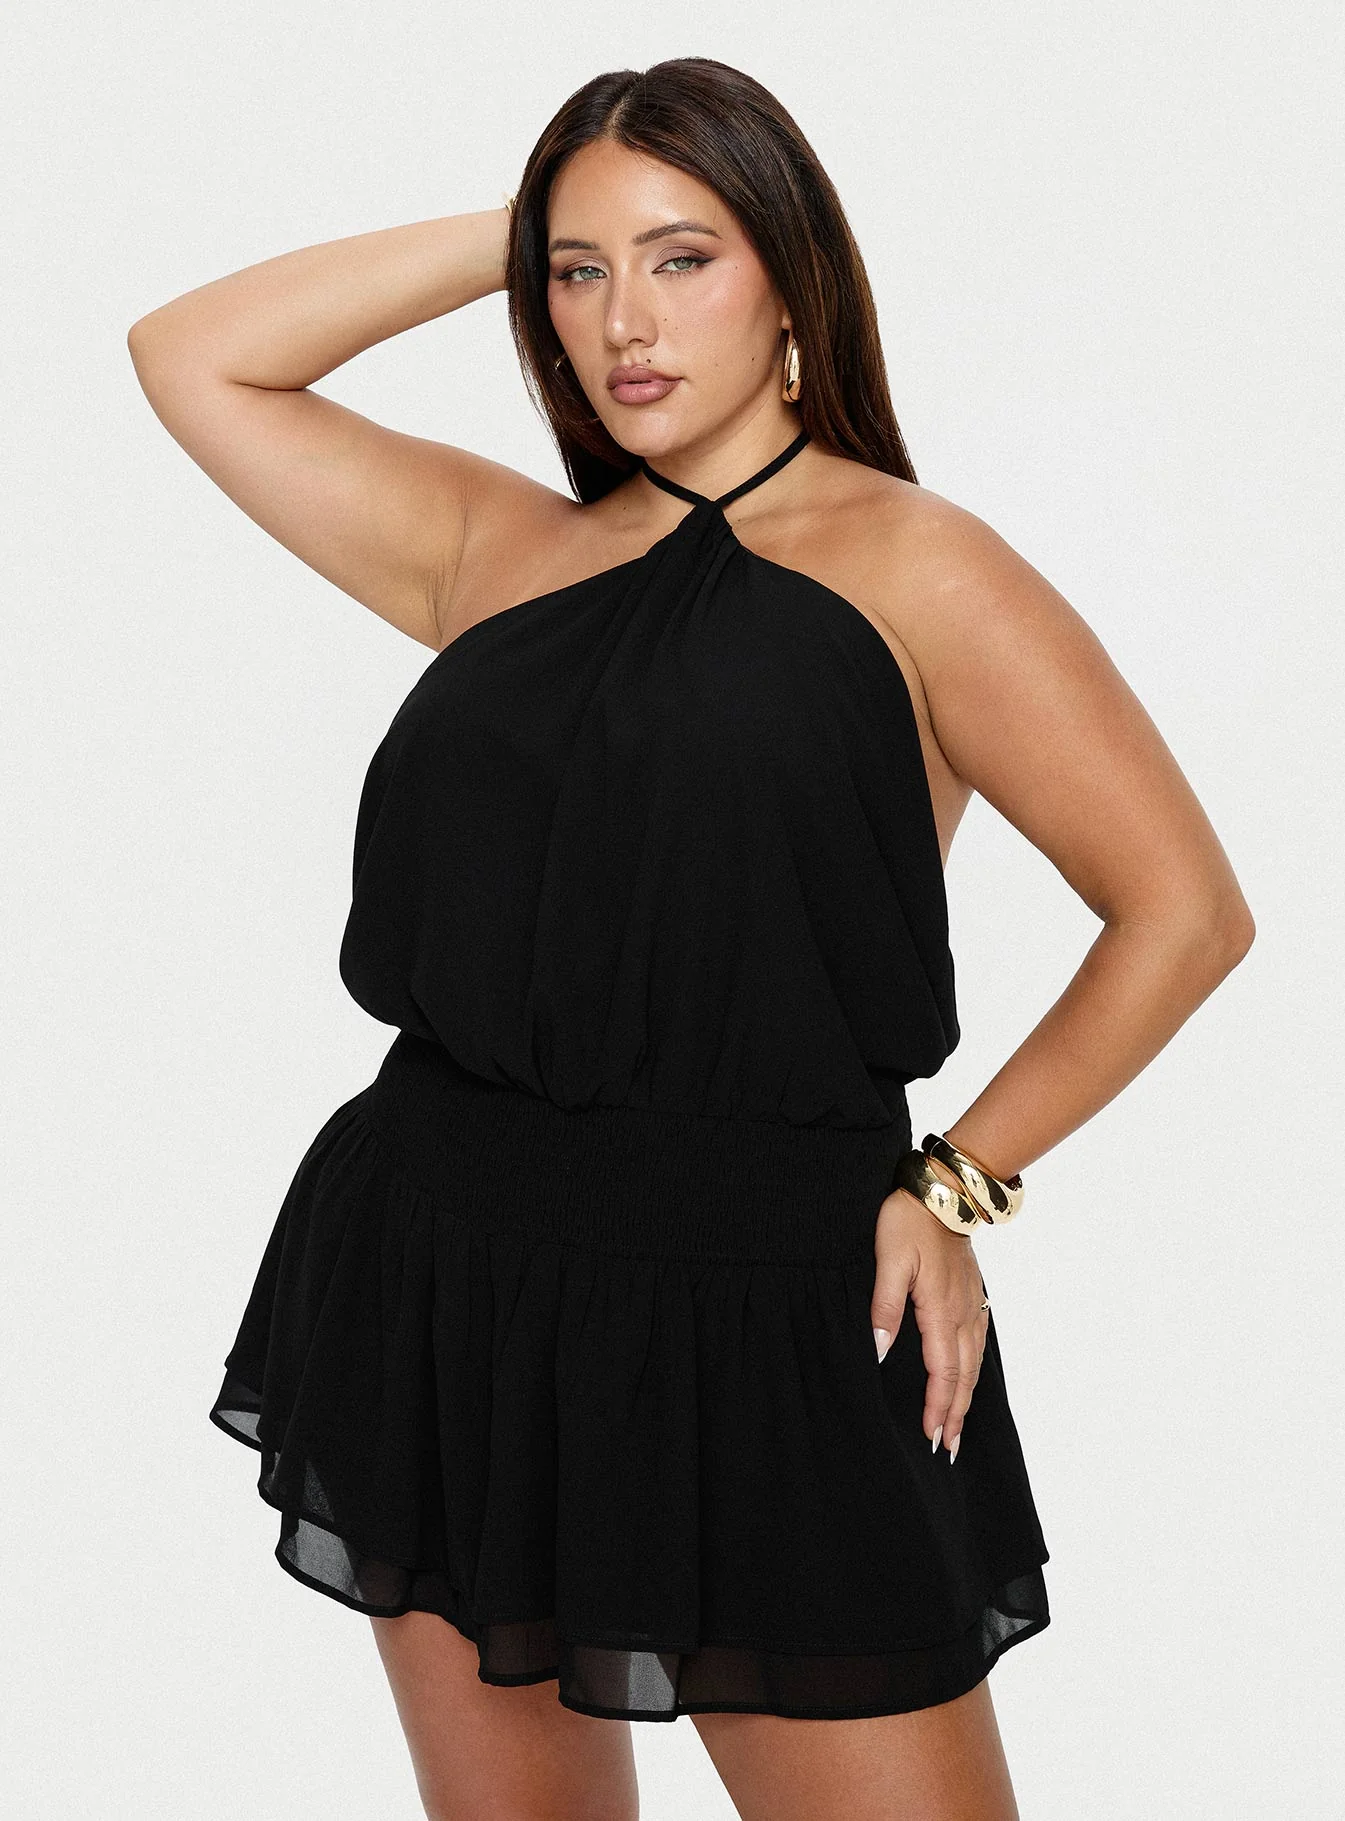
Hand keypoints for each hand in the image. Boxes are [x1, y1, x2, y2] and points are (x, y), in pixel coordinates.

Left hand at [870, 1184, 988, 1461]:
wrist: (944, 1191)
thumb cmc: (909, 1223)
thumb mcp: (887, 1262)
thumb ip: (884, 1307)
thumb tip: (880, 1350)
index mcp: (939, 1311)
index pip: (941, 1372)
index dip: (938, 1407)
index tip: (932, 1437)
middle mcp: (962, 1314)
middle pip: (962, 1376)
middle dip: (956, 1414)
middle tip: (949, 1449)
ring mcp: (971, 1304)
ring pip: (973, 1363)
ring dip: (967, 1397)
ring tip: (960, 1426)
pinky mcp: (972, 1295)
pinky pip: (978, 1343)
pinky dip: (974, 1370)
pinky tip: (969, 1378)